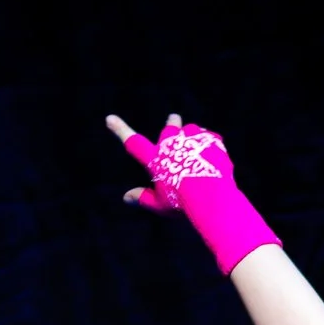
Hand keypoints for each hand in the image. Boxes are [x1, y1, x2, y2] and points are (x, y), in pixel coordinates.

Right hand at [103, 111, 280, 273]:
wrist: (213, 198)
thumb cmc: (183, 205)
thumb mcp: (160, 205)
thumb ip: (143, 198)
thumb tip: (126, 197)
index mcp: (155, 159)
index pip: (132, 142)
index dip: (120, 130)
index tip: (110, 119)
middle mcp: (171, 143)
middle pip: (170, 126)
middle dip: (172, 123)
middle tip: (174, 119)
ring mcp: (192, 139)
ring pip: (192, 129)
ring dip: (193, 136)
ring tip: (198, 149)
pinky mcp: (212, 140)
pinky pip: (211, 138)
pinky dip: (211, 145)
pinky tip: (214, 157)